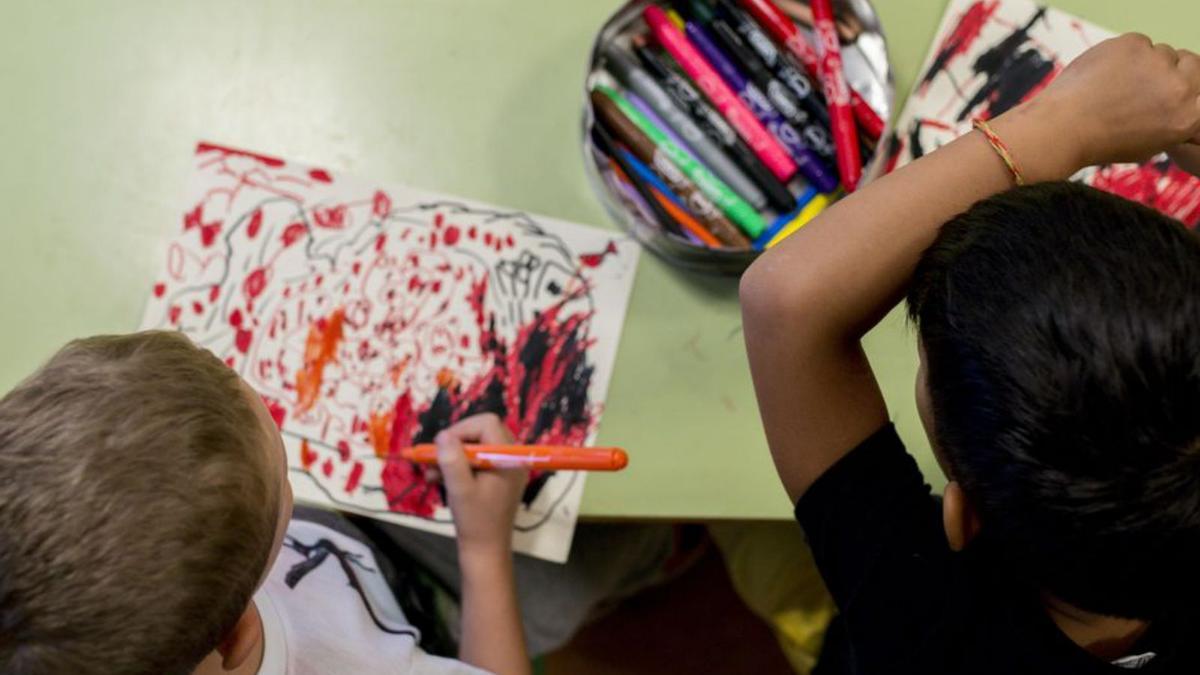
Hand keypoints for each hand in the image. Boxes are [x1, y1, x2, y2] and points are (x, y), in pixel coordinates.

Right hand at [434, 414, 529, 558]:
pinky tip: (438, 478)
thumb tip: (443, 435)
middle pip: (481, 431)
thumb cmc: (475, 520)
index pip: (486, 424)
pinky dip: (458, 465)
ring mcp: (505, 466)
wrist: (486, 549)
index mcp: (509, 458)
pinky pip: (476, 459)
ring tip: (431, 473)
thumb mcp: (460, 489)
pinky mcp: (497, 476)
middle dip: (454, 443)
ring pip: (475, 445)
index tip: (441, 447)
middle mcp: (511, 457)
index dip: (461, 430)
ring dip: (452, 456)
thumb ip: (452, 460)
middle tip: (434, 459)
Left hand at [1018, 34, 1199, 173]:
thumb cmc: (1100, 141)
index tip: (1167, 88)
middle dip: (1170, 70)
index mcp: (1189, 116)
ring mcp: (1157, 63)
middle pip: (1190, 62)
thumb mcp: (1150, 144)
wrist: (1063, 127)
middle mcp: (1180, 88)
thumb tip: (1184, 108)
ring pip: (1162, 51)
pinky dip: (1124, 54)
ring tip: (1116, 84)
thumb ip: (1175, 122)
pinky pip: (1139, 42)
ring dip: (1145, 63)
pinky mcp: (1134, 44)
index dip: (1183, 85)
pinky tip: (1105, 74)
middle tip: (1140, 83)